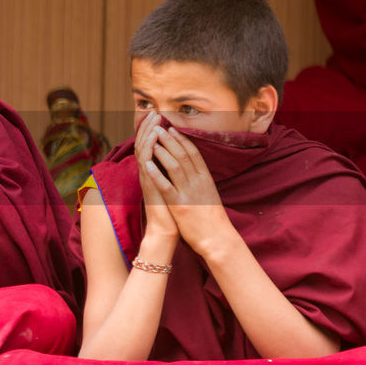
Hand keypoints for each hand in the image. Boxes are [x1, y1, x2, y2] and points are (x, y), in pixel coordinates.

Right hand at [135, 112, 178, 240]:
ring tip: (153, 119)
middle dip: (149, 127)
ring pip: (144, 150)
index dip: (153, 131)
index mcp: (155, 172)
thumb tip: (177, 162)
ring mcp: (147, 178)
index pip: (151, 146)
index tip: (158, 117)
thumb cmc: (172, 211)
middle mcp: (148, 173)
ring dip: (148, 133)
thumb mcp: (172, 188)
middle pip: (145, 144)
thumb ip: (170, 174)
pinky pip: (146, 163)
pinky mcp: (149, 184)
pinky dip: (148, 149)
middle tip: (153, 112)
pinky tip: (152, 137)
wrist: (166, 230)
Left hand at [144, 124, 234, 253]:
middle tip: (158, 126)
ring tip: (152, 138)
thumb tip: (193, 170)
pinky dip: (156, 173)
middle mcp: (198, 182)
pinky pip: (166, 186)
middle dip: (170, 139)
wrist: (218, 239)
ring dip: (163, 150)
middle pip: (184, 155)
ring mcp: (189, 193)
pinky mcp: (180, 205)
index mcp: (206, 179)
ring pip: (175, 165)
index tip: (172, 129)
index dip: (182, 139)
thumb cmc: (212, 219)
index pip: (194, 153)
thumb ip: (200, 182)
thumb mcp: (209, 194)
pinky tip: (147, 163)